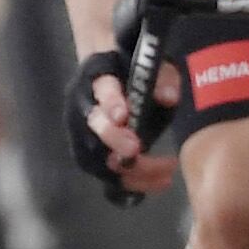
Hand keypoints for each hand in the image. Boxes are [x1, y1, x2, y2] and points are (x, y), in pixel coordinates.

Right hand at [65, 50, 180, 196]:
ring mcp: (81, 131)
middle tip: (137, 150)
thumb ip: (163, 78)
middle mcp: (83, 104)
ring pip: (95, 156)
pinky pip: (104, 173)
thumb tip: (168, 98)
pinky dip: (130, 181)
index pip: (102, 88)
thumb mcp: (154, 66)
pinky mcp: (88, 153)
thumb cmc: (134, 71)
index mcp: (98, 75)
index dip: (110, 103)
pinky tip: (158, 182)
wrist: (113, 77)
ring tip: (164, 174)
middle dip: (114, 140)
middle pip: (93, 125)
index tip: (123, 116)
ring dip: (128, 169)